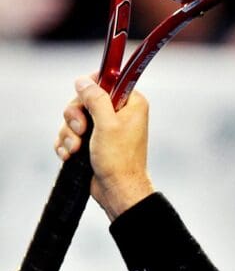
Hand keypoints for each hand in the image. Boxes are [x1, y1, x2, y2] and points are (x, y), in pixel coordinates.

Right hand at [56, 76, 154, 219]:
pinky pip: (70, 134)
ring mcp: (104, 128)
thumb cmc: (119, 159)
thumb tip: (83, 80)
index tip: (84, 102)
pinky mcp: (92, 142)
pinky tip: (70, 156)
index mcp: (131, 103)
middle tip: (81, 131)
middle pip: (83, 100)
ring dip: (69, 134)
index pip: (106, 80)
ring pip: (73, 118)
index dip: (89, 89)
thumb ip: (95, 99)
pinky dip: (67, 144)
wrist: (117, 190)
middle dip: (75, 117)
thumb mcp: (107, 124)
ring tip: (76, 149)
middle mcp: (119, 113)